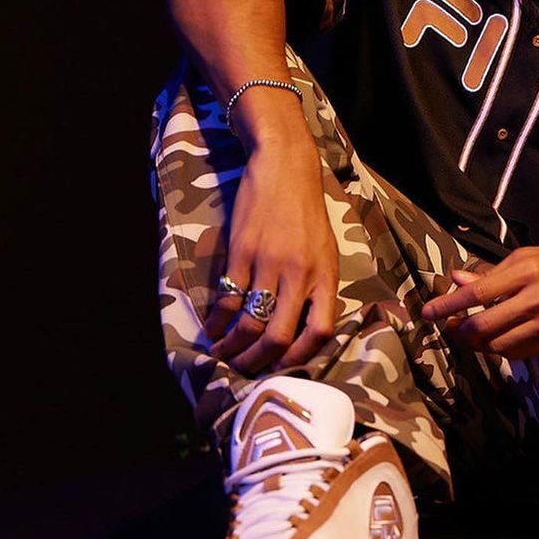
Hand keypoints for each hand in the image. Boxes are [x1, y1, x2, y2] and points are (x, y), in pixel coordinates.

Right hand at [204, 142, 338, 375]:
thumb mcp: (326, 250)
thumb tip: (305, 328)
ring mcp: (268, 263)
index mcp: (325, 275)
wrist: (284, 167)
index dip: (301, 357)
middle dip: (259, 362)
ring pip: (249, 321)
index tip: (284, 367)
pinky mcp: (241, 252)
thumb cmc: (307, 212)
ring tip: (223, 355)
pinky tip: (212, 328)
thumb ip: (318, 286)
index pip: (320, 331)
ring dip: (233, 346)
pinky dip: (217, 319)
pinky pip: (227, 297)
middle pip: (279, 336)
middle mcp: (299, 274)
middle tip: (245, 370)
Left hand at [421, 245, 538, 359]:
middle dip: (459, 330)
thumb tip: (456, 280)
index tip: (428, 312)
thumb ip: (491, 273)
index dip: (448, 305)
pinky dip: (499, 350)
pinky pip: (517, 353)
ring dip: (476, 344)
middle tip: (450, 327)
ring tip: (469, 335)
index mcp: (527, 271)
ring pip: (498, 345)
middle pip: (484, 325)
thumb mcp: (528, 257)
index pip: (477, 293)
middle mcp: (536, 299)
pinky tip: (494, 341)